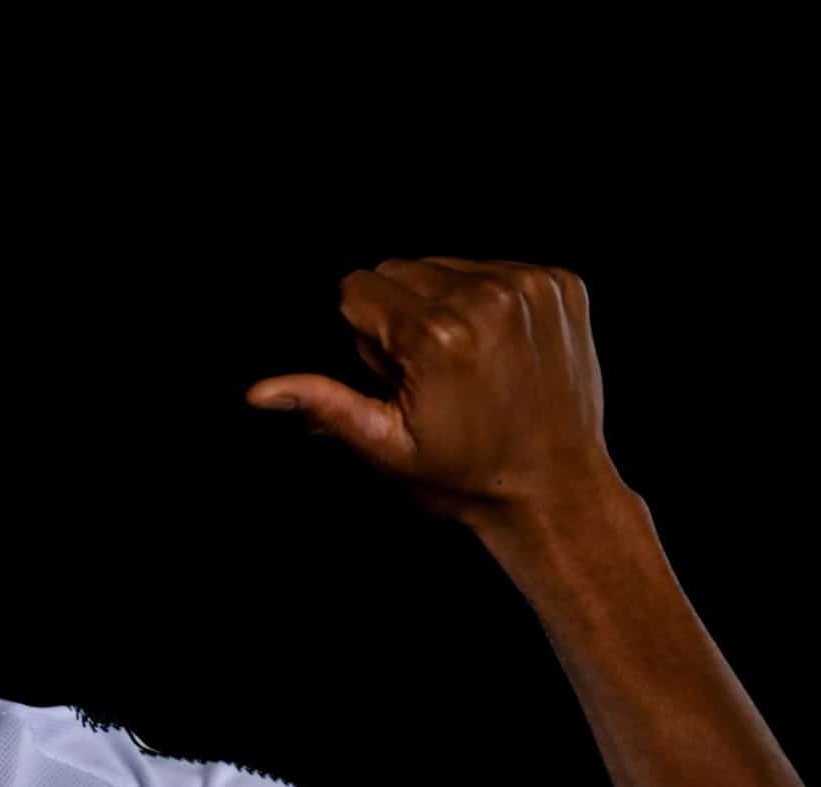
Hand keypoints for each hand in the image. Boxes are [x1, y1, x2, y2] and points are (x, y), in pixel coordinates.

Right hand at [243, 257, 619, 524]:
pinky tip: (500, 350)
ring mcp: (530, 286)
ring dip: (446, 305)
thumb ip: (324, 404)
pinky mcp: (561, 284)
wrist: (555, 486)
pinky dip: (490, 302)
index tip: (396, 376)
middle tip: (432, 375)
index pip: (357, 288)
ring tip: (469, 364)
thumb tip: (260, 391)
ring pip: (447, 266)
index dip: (364, 337)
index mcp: (436, 333)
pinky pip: (497, 267)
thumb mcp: (384, 446)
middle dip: (401, 316)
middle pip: (400, 270)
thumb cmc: (466, 474)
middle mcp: (487, 296)